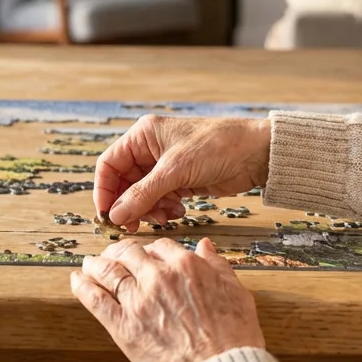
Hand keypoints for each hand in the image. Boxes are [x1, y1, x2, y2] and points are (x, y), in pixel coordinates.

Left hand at [71, 237, 265, 361]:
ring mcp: (137, 302)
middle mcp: (158, 278)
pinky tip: (76, 280)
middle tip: (112, 255)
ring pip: (108, 272)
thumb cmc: (233, 338)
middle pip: (128, 253)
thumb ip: (218, 266)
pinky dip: (82, 286)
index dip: (150, 249)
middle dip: (119, 251)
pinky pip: (95, 299)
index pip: (160, 246)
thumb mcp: (236, 292)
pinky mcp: (123, 327)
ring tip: (89, 264)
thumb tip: (205, 248)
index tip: (145, 255)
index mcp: (186, 266)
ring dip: (95, 264)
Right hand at [95, 115, 270, 230]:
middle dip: (129, 205)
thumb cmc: (217, 147)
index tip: (108, 215)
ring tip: (165, 217)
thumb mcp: (175, 171)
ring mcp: (166, 166)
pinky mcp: (181, 180)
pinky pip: (161, 199)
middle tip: (133, 226)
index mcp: (143, 135)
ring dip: (150, 209)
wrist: (256, 154)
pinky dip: (165, 209)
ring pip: (142, 195)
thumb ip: (143, 194)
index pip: (109, 164)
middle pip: (125, 183)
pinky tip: (179, 211)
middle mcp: (151, 148)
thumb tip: (116, 215)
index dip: (105, 191)